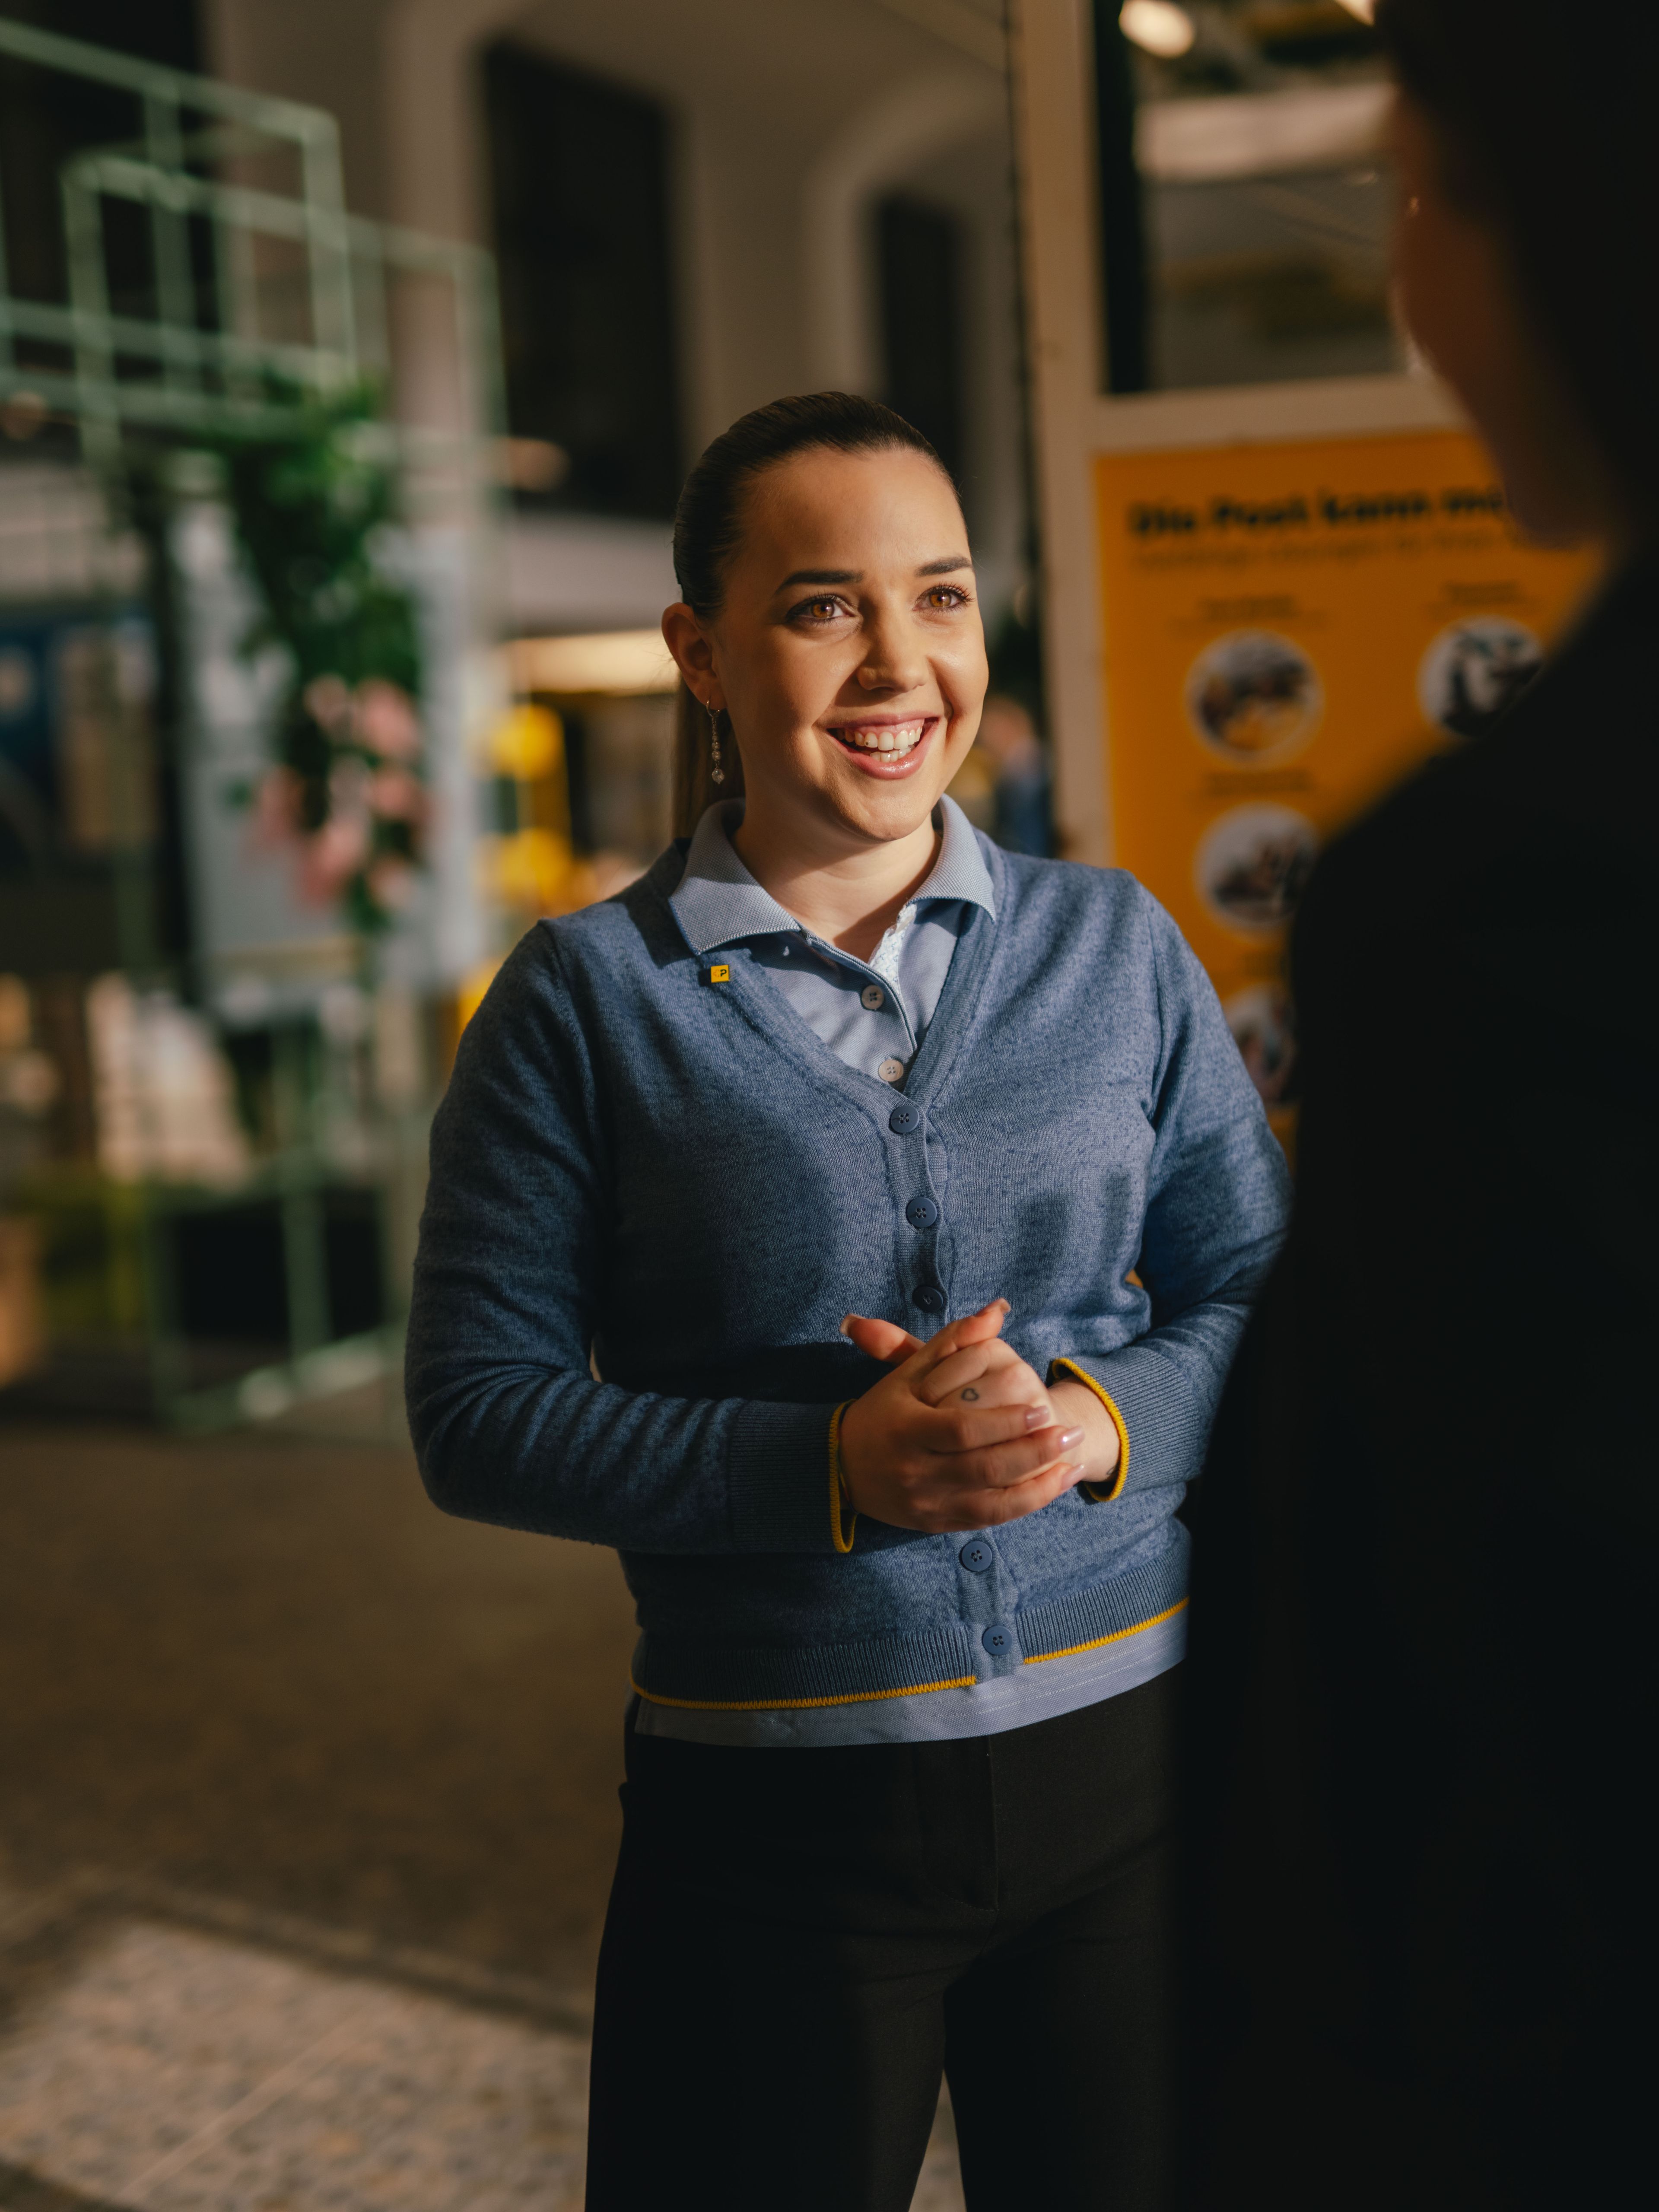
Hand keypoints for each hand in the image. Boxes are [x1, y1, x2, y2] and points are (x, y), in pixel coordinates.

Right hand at [836, 1300, 1088, 1532]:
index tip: (1041, 1411)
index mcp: (906, 1430)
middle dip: (1032, 1452)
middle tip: (1069, 1432)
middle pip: (982, 1467)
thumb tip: (997, 1310)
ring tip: (1074, 1459)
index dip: (1004, 1423)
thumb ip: (953, 1340)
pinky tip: (1055, 1485)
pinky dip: (1026, 1504)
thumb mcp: (910, 1373)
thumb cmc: (883, 1413)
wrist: (842, 1468)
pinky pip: (988, 1520)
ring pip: (991, 1502)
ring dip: (1038, 1483)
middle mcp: (915, 1471)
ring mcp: (927, 1503)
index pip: (961, 1430)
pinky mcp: (937, 1523)